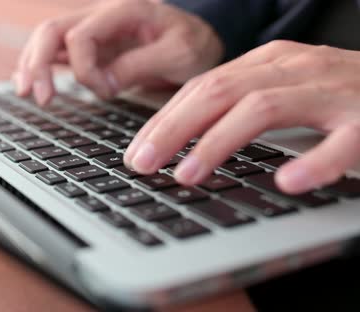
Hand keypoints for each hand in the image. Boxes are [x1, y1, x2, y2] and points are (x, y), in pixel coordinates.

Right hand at [13, 0, 223, 104]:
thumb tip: (102, 83)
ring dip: (31, 65)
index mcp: (122, 12)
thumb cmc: (193, 43)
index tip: (106, 90)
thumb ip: (139, 65)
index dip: (85, 69)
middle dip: (38, 64)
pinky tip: (31, 84)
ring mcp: (93, 31)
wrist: (199, 38)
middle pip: (52, 31)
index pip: (81, 36)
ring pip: (47, 40)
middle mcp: (101, 16)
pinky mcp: (91, 48)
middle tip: (39, 97)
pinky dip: (39, 67)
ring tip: (25, 92)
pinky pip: (56, 52)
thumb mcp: (178, 54)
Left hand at [124, 40, 359, 193]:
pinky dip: (314, 162)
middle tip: (142, 164)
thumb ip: (238, 105)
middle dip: (173, 129)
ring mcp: (332, 90)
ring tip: (188, 175)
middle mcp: (295, 68)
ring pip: (263, 107)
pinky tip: (287, 182)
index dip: (163, 119)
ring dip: (219, 143)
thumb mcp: (282, 88)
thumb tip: (180, 138)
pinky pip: (340, 141)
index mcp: (269, 61)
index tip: (135, 150)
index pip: (202, 86)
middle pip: (219, 92)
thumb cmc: (339, 94)